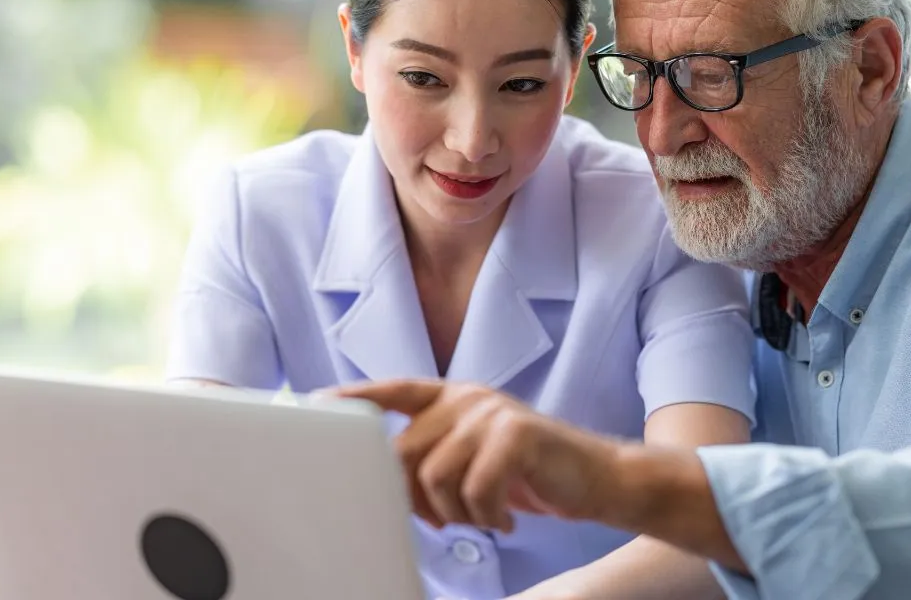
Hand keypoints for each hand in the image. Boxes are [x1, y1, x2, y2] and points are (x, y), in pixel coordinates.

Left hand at [335, 379, 621, 532]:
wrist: (595, 478)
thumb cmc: (528, 474)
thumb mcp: (474, 456)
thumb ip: (433, 453)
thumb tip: (383, 481)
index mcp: (452, 397)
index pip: (393, 391)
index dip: (355, 398)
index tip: (315, 403)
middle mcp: (468, 398)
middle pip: (405, 452)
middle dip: (416, 498)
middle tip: (446, 519)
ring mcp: (492, 413)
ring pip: (435, 476)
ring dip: (455, 512)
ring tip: (482, 516)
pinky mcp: (516, 435)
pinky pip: (475, 489)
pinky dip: (487, 516)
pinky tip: (506, 519)